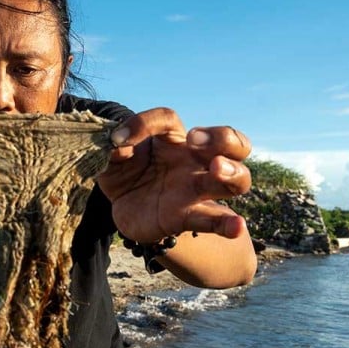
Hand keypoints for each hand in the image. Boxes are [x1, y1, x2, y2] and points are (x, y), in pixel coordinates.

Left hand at [98, 108, 251, 242]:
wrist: (123, 208)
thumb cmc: (126, 173)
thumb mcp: (112, 157)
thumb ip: (114, 147)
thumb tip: (116, 143)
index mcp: (171, 139)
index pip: (168, 119)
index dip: (143, 123)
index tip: (118, 138)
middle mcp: (192, 160)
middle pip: (229, 141)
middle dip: (221, 137)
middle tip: (195, 141)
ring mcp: (196, 189)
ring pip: (236, 178)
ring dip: (233, 173)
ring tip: (217, 170)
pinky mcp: (190, 216)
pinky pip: (216, 220)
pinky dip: (229, 225)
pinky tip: (236, 227)